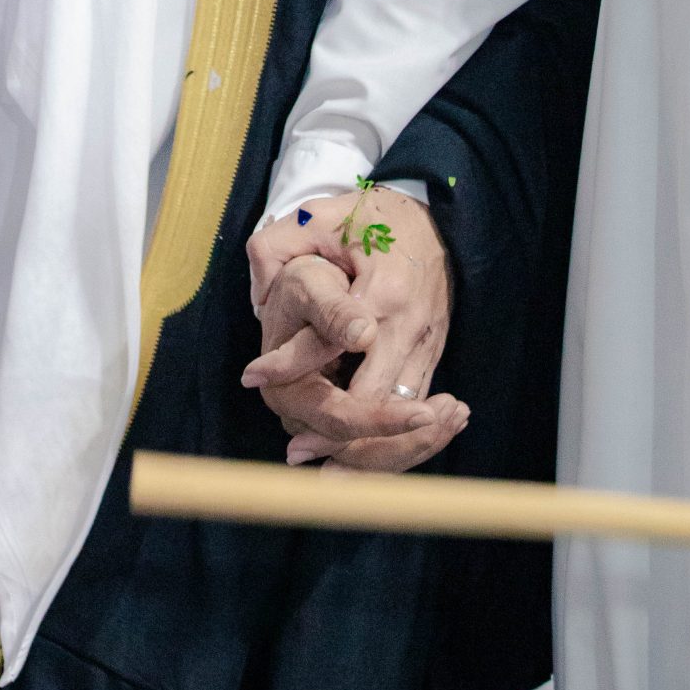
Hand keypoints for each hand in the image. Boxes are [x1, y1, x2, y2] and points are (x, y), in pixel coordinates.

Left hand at [244, 188, 467, 471]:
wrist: (433, 215)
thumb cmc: (370, 217)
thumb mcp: (320, 216)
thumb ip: (279, 246)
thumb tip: (257, 291)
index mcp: (383, 292)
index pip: (340, 345)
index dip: (296, 367)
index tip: (255, 380)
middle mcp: (410, 326)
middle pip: (380, 401)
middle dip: (340, 433)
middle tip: (294, 452)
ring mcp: (428, 345)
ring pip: (405, 419)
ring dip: (368, 450)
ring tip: (324, 475)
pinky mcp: (434, 355)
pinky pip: (417, 412)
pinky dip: (393, 442)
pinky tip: (358, 461)